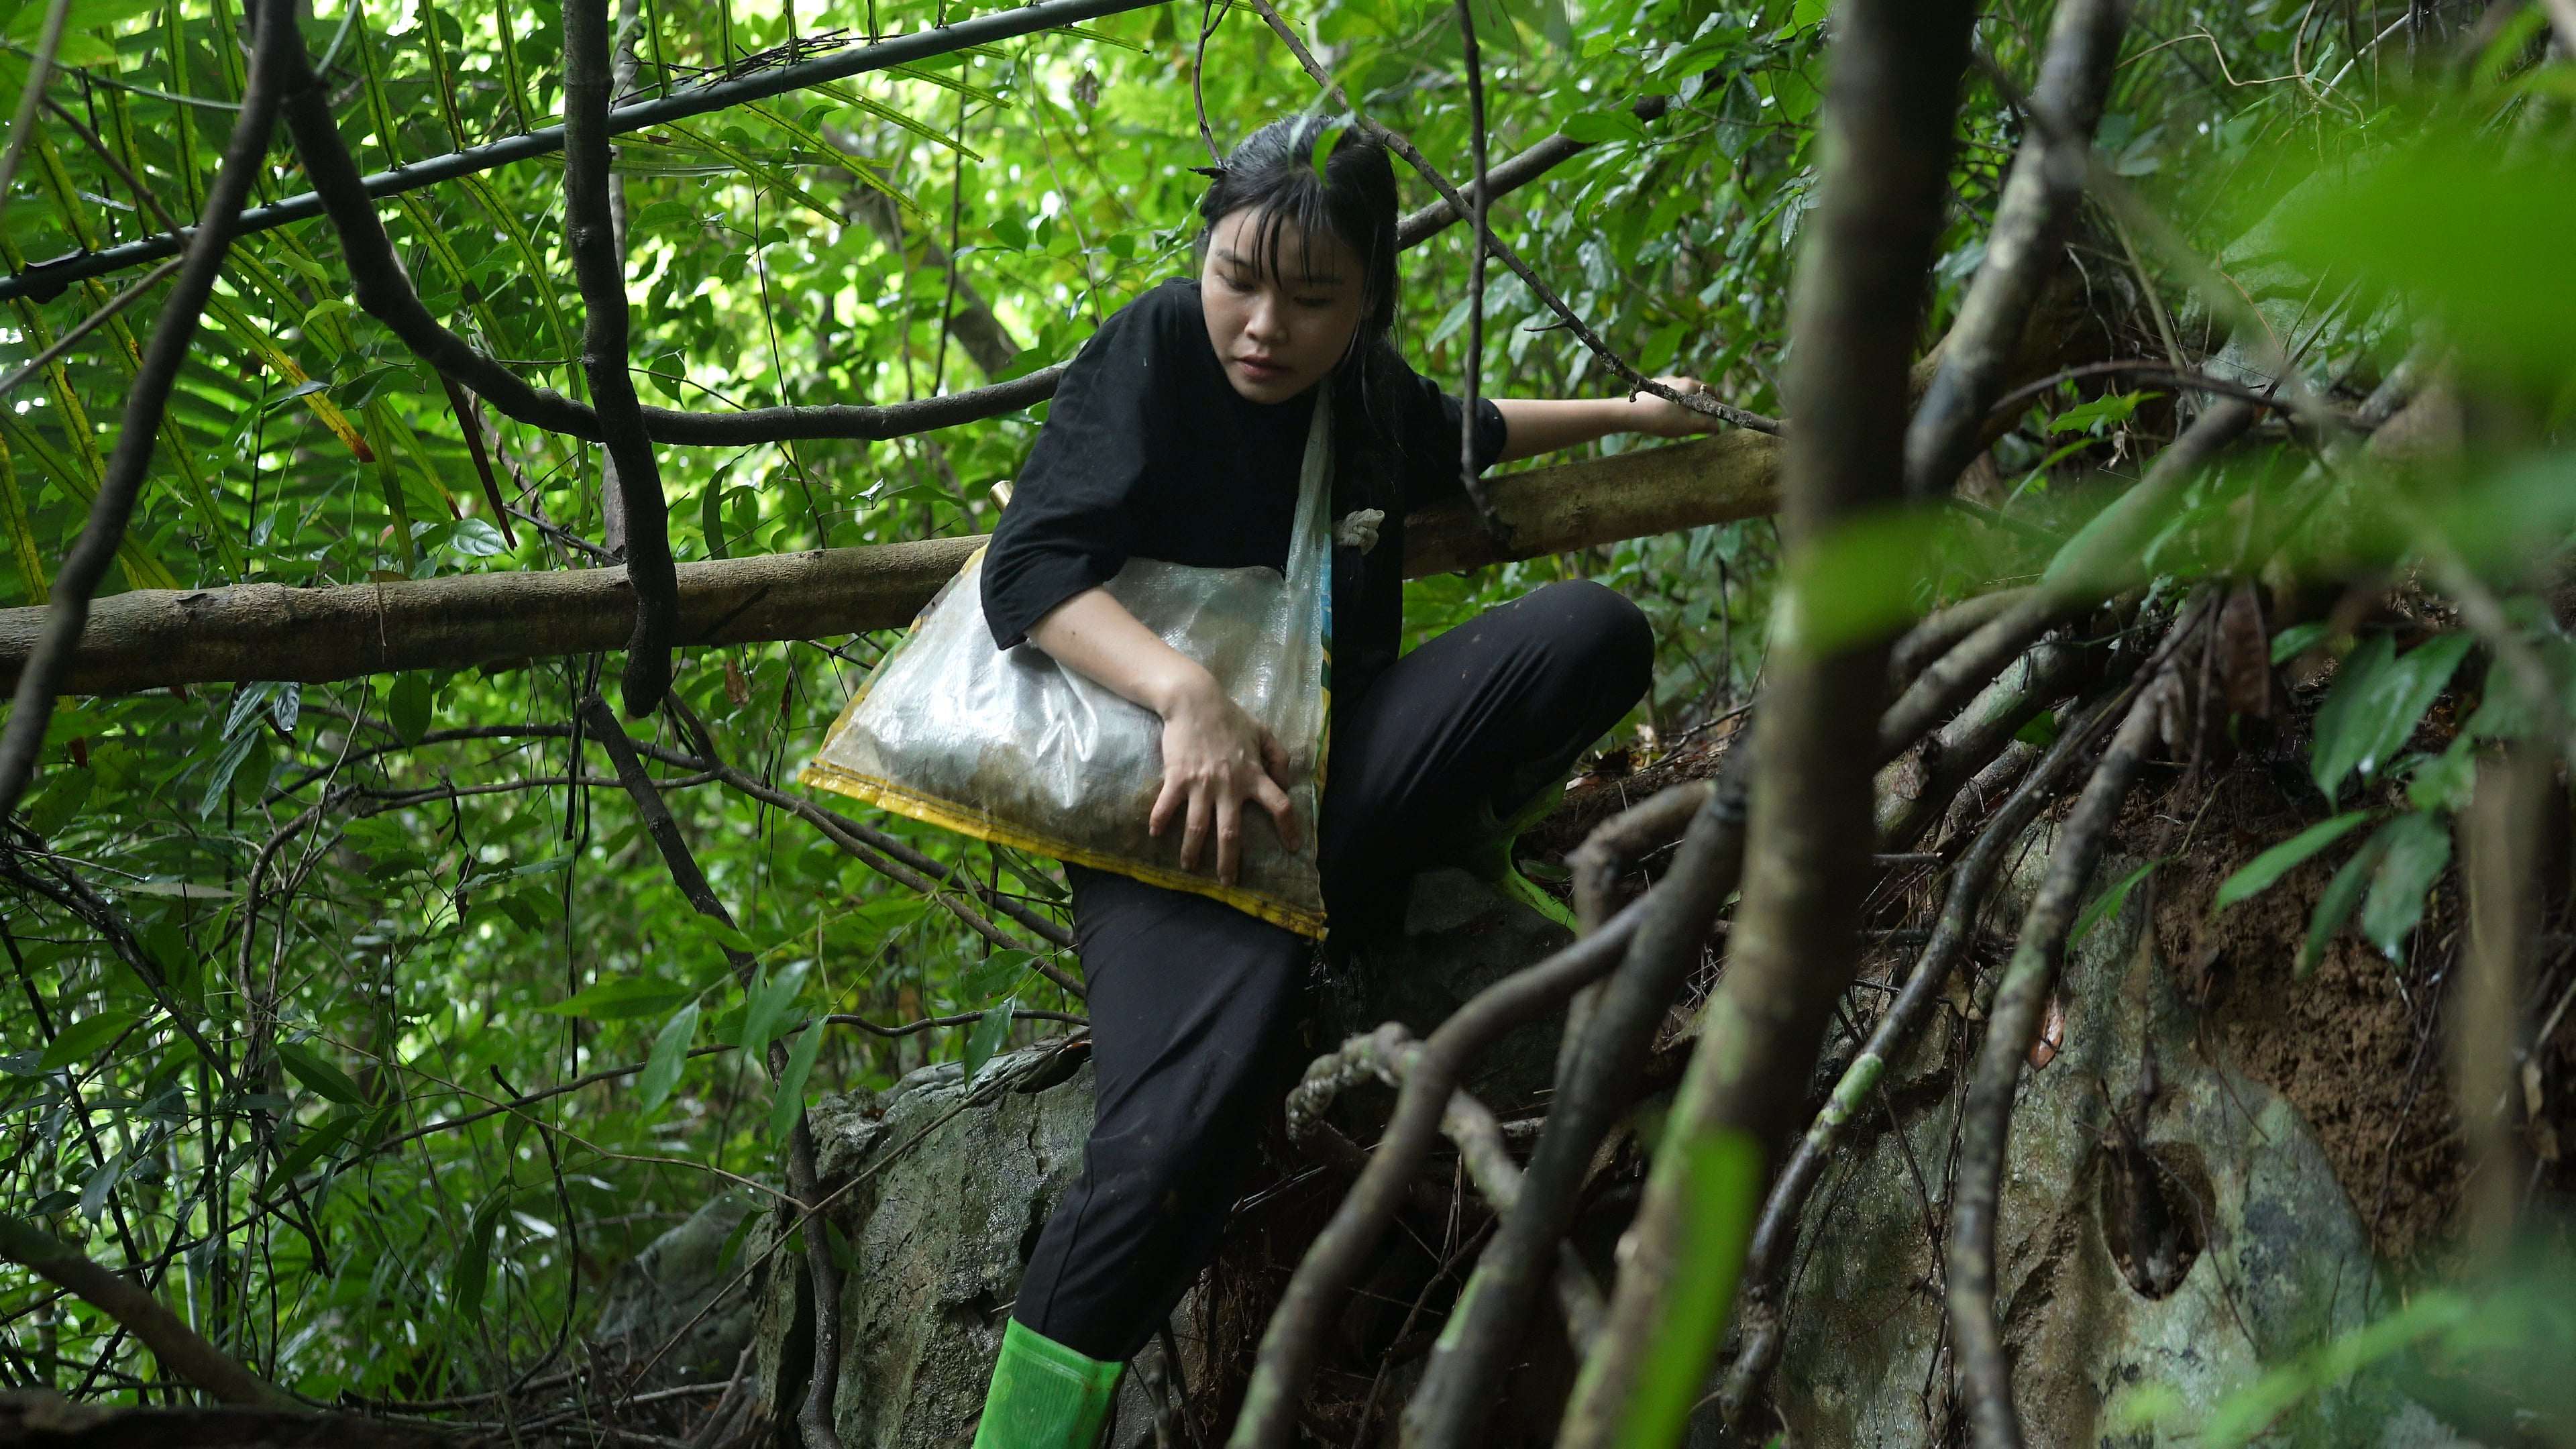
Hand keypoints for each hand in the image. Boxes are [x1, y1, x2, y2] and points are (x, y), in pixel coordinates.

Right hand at [1149, 675, 1302, 883]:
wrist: (1194, 700)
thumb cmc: (1229, 716)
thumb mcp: (1263, 732)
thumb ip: (1279, 758)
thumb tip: (1286, 785)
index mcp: (1254, 774)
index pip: (1280, 805)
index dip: (1289, 828)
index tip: (1293, 847)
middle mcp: (1230, 785)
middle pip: (1232, 832)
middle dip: (1230, 862)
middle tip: (1228, 882)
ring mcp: (1202, 784)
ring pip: (1198, 828)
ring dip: (1192, 851)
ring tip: (1188, 867)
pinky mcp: (1177, 778)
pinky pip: (1167, 806)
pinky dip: (1160, 822)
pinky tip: (1155, 835)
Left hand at [1625, 374, 1722, 437]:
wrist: (1629, 413)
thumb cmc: (1661, 420)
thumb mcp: (1687, 426)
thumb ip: (1705, 426)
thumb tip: (1717, 427)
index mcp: (1690, 385)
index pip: (1710, 390)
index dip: (1717, 402)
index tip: (1716, 413)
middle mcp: (1678, 379)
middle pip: (1695, 390)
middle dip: (1701, 404)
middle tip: (1701, 418)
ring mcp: (1664, 381)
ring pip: (1681, 392)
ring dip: (1686, 403)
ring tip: (1683, 418)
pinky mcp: (1652, 387)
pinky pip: (1668, 394)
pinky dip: (1672, 403)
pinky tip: (1666, 415)